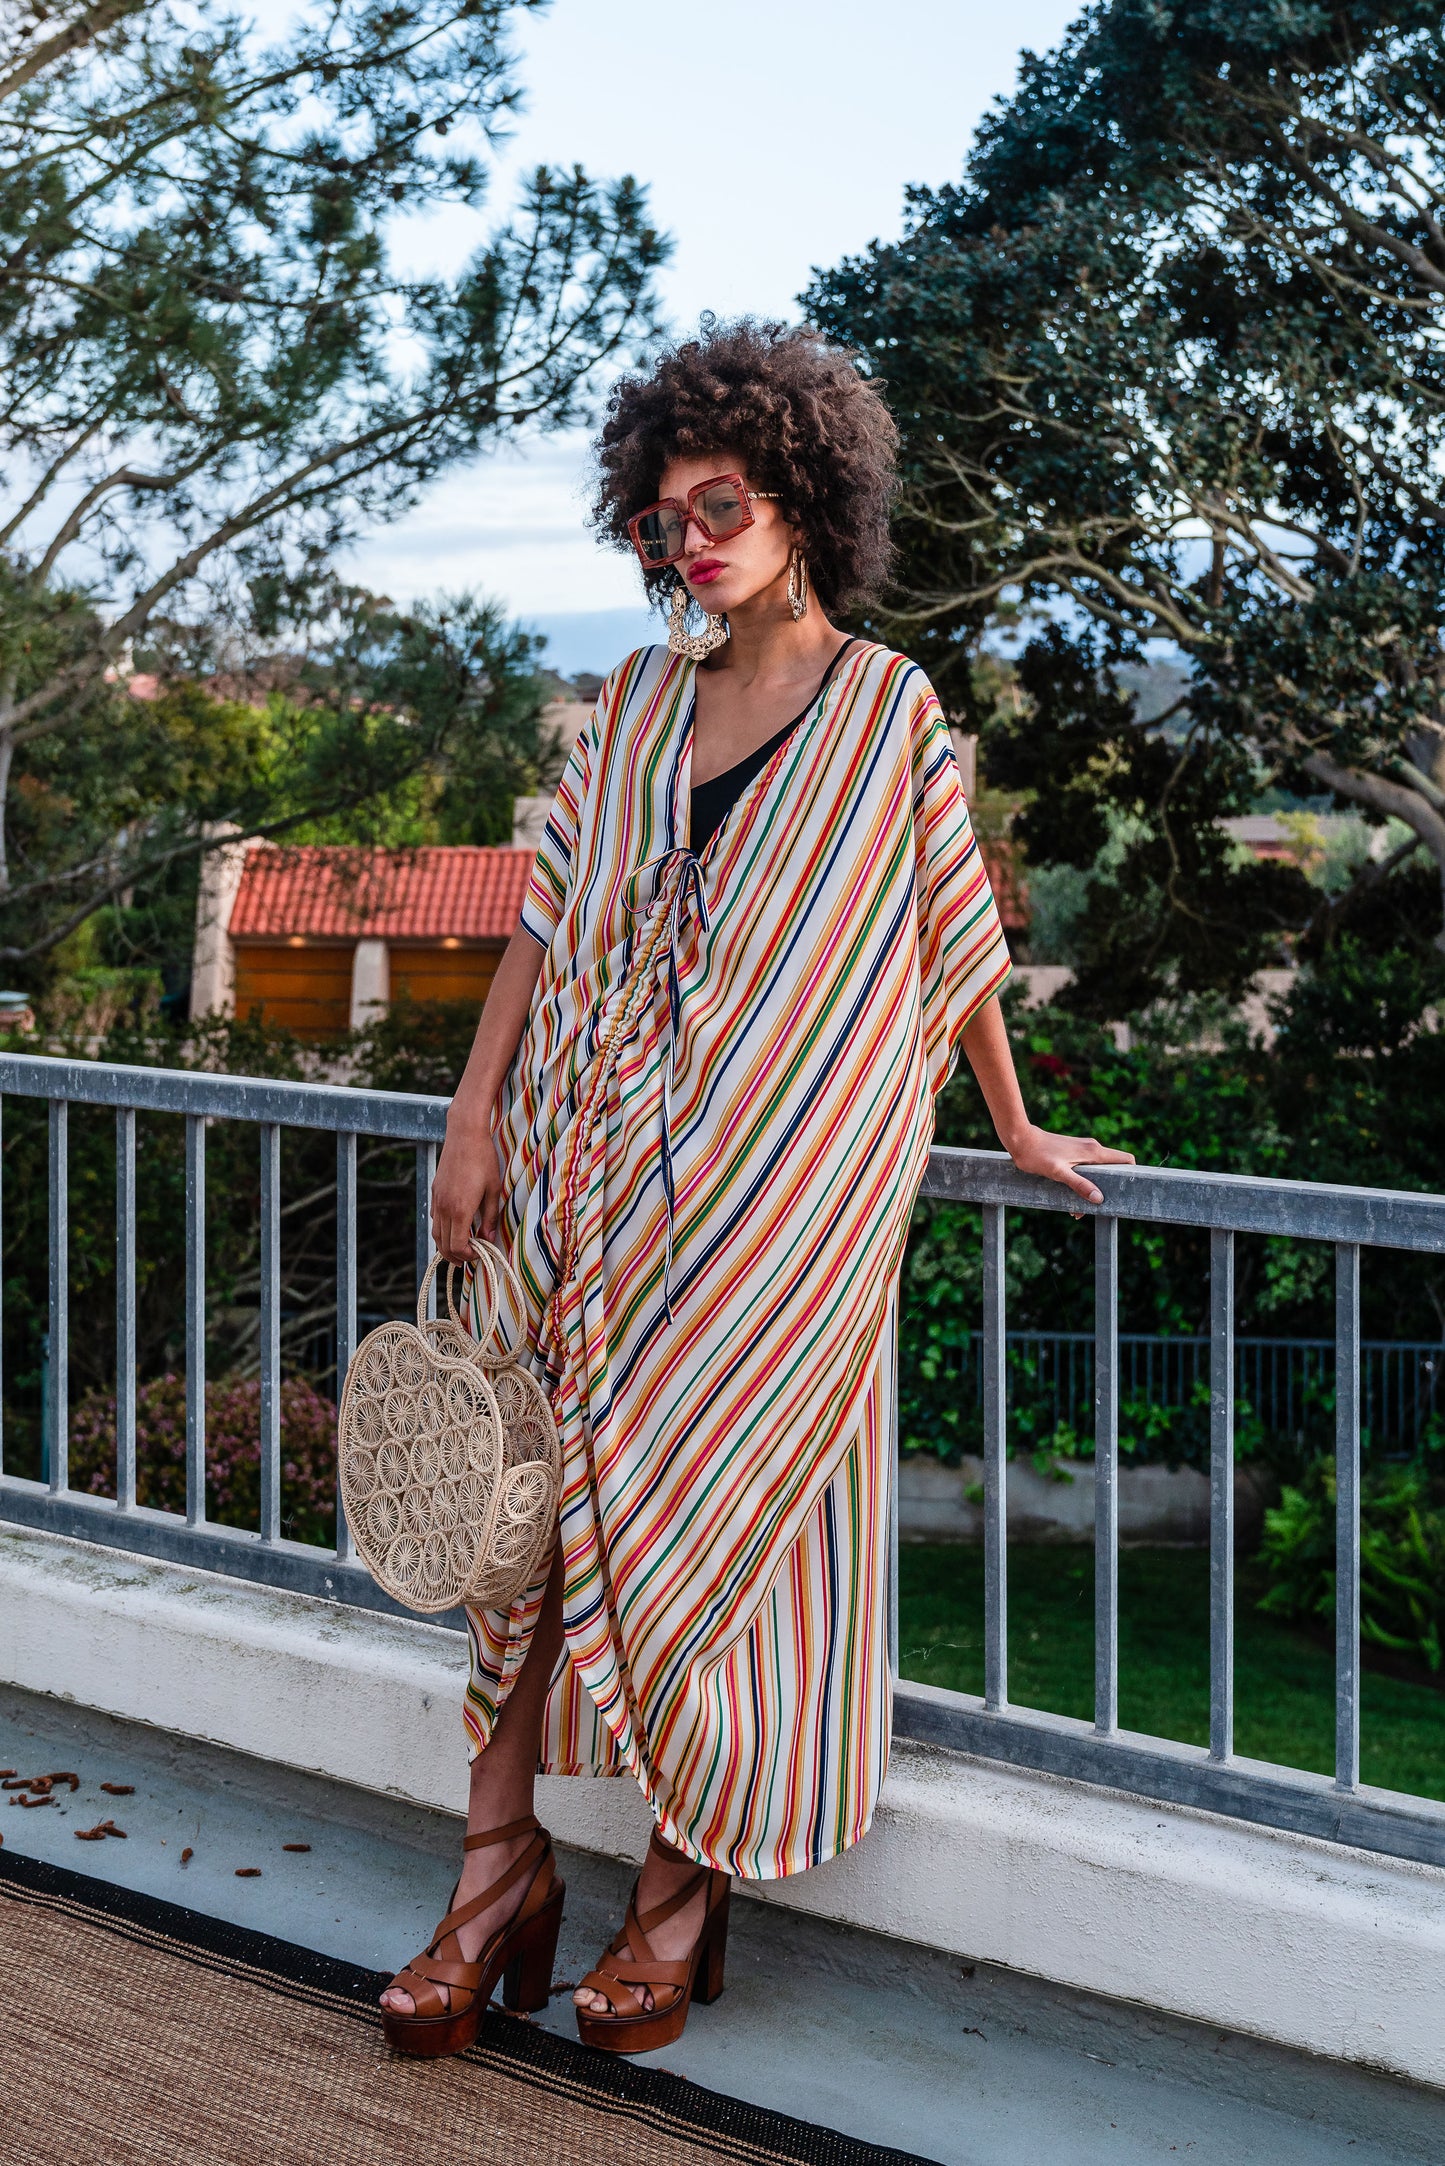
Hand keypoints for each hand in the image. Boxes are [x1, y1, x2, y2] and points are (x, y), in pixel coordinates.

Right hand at [431, 1121, 501, 1262]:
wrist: (465, 1135)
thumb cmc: (483, 1160)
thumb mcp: (494, 1190)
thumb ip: (490, 1217)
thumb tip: (489, 1238)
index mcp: (460, 1210)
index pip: (457, 1246)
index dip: (467, 1256)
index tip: (480, 1254)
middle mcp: (444, 1208)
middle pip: (443, 1244)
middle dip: (456, 1256)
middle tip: (470, 1258)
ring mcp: (437, 1199)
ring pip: (436, 1233)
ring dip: (447, 1244)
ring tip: (462, 1248)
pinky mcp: (435, 1191)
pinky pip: (435, 1218)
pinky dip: (443, 1229)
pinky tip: (456, 1226)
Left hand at [1005, 1123, 1133, 1207]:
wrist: (1020, 1139)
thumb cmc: (1037, 1155)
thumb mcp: (1058, 1173)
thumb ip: (1079, 1184)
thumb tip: (1099, 1198)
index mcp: (1093, 1152)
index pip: (1126, 1159)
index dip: (1132, 1174)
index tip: (1126, 1192)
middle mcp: (1092, 1148)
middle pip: (1113, 1169)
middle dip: (1108, 1189)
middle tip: (1095, 1209)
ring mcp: (1083, 1149)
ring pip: (1098, 1171)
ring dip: (1093, 1189)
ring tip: (1077, 1210)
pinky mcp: (1073, 1152)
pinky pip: (1087, 1169)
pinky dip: (1084, 1183)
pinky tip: (1070, 1198)